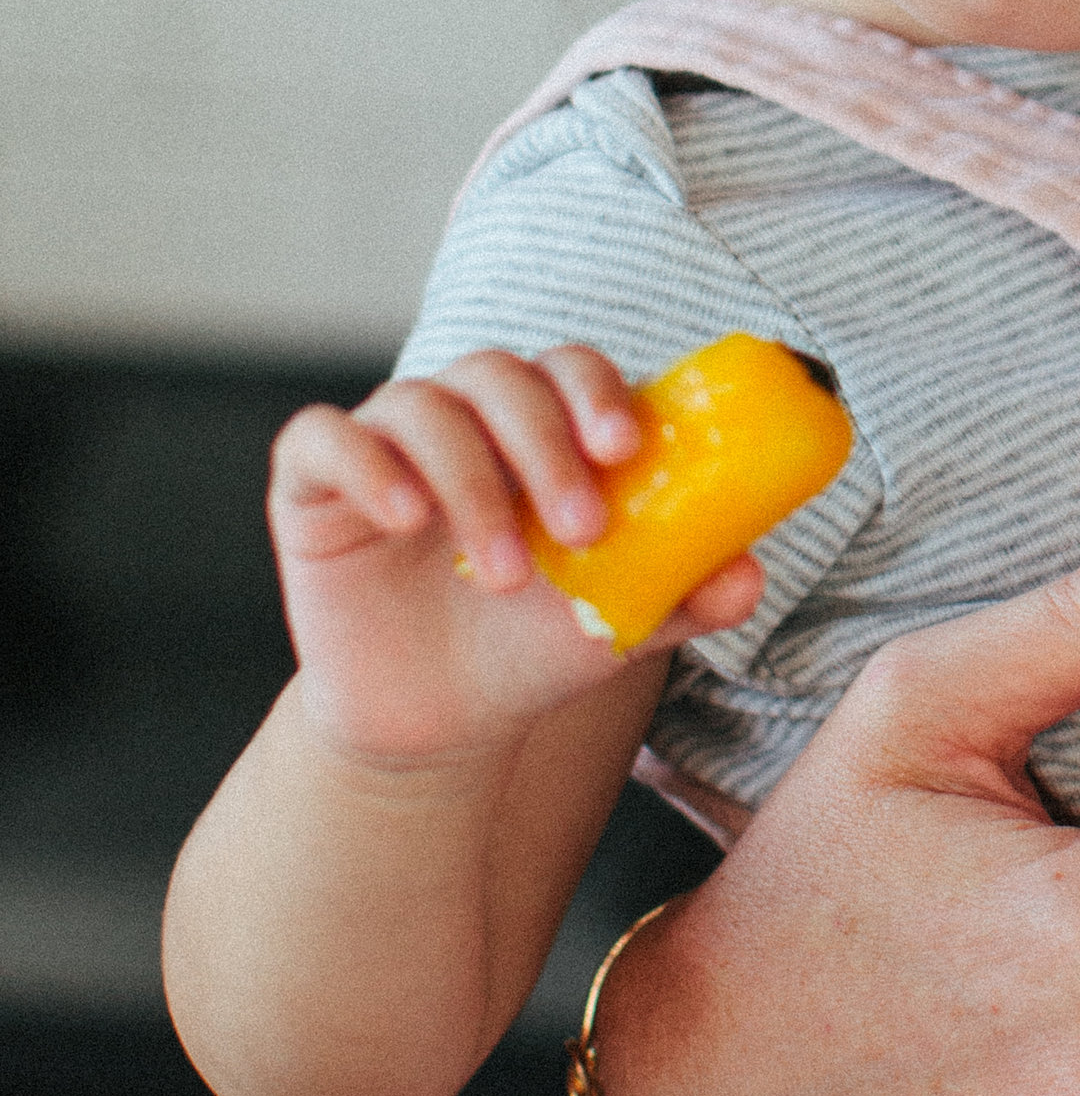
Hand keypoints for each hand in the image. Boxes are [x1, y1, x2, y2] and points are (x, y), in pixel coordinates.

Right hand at [269, 347, 764, 769]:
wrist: (439, 727)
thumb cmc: (533, 649)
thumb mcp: (620, 626)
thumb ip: (685, 592)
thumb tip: (750, 573)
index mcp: (542, 429)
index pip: (570, 369)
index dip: (596, 392)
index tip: (624, 448)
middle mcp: (465, 417)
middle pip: (500, 375)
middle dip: (546, 444)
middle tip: (583, 529)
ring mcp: (387, 443)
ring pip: (423, 405)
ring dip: (473, 481)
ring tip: (508, 572)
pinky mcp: (313, 483)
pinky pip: (323, 438)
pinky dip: (367, 465)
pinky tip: (405, 520)